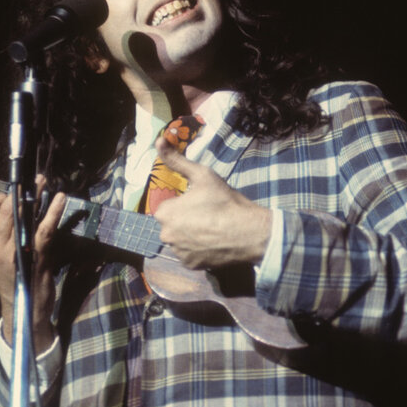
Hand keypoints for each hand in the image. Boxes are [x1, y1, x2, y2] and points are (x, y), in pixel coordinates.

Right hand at [0, 178, 65, 351]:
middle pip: (1, 209)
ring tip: (44, 182)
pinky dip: (54, 211)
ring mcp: (15, 251)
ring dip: (35, 195)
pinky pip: (44, 228)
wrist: (24, 310)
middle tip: (31, 181)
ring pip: (21, 215)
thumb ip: (3, 234)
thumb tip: (15, 204)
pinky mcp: (36, 256)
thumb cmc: (14, 278)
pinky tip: (61, 198)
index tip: (10, 191)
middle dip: (17, 191)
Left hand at [152, 135, 271, 269]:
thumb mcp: (202, 175)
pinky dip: (198, 250)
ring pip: (180, 240)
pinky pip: (189, 255)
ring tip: (212, 228)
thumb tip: (158, 140)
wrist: (248, 232)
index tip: (201, 201)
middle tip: (208, 214)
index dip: (184, 202)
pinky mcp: (191, 266)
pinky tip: (213, 242)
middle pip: (172, 224)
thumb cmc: (224, 201)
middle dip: (185, 220)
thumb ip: (176, 160)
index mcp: (165, 213)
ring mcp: (178, 253)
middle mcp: (166, 236)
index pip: (167, 206)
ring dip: (190, 235)